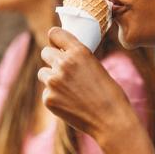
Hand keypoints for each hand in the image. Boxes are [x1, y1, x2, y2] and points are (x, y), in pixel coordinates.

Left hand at [38, 27, 148, 151]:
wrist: (111, 119)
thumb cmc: (109, 93)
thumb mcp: (95, 65)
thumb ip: (77, 58)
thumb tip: (61, 54)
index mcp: (78, 51)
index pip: (54, 34)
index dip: (55, 39)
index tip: (56, 44)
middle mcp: (63, 63)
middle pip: (45, 52)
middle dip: (52, 59)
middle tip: (63, 69)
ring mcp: (54, 82)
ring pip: (43, 73)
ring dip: (52, 78)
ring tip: (69, 89)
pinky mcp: (48, 98)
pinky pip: (46, 92)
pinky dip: (55, 97)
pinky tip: (70, 103)